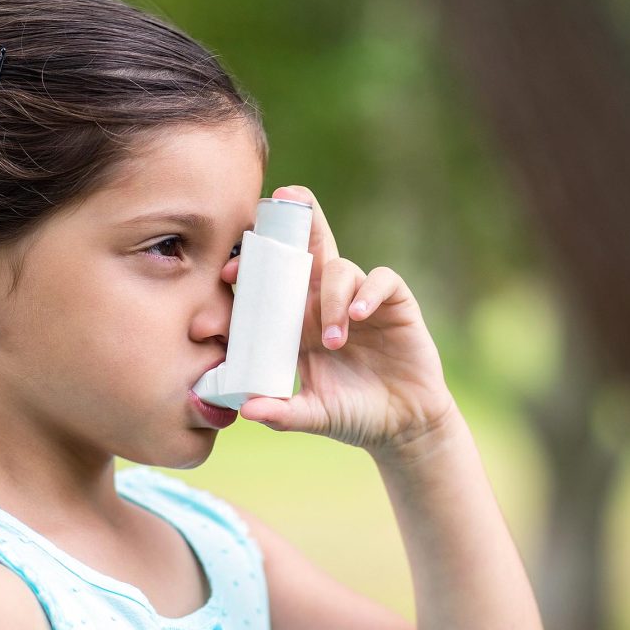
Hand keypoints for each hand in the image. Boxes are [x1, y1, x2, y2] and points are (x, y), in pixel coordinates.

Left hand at [220, 185, 457, 454]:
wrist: (401, 426)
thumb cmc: (352, 415)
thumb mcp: (311, 415)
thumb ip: (281, 413)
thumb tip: (246, 409)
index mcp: (298, 320)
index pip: (271, 280)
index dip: (251, 268)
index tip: (228, 277)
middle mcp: (325, 300)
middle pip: (309, 245)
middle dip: (296, 218)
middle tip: (282, 203)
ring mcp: (360, 298)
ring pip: (339, 268)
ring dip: (331, 298)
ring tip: (333, 340)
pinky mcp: (394, 302)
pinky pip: (380, 279)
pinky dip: (368, 291)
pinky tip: (359, 315)